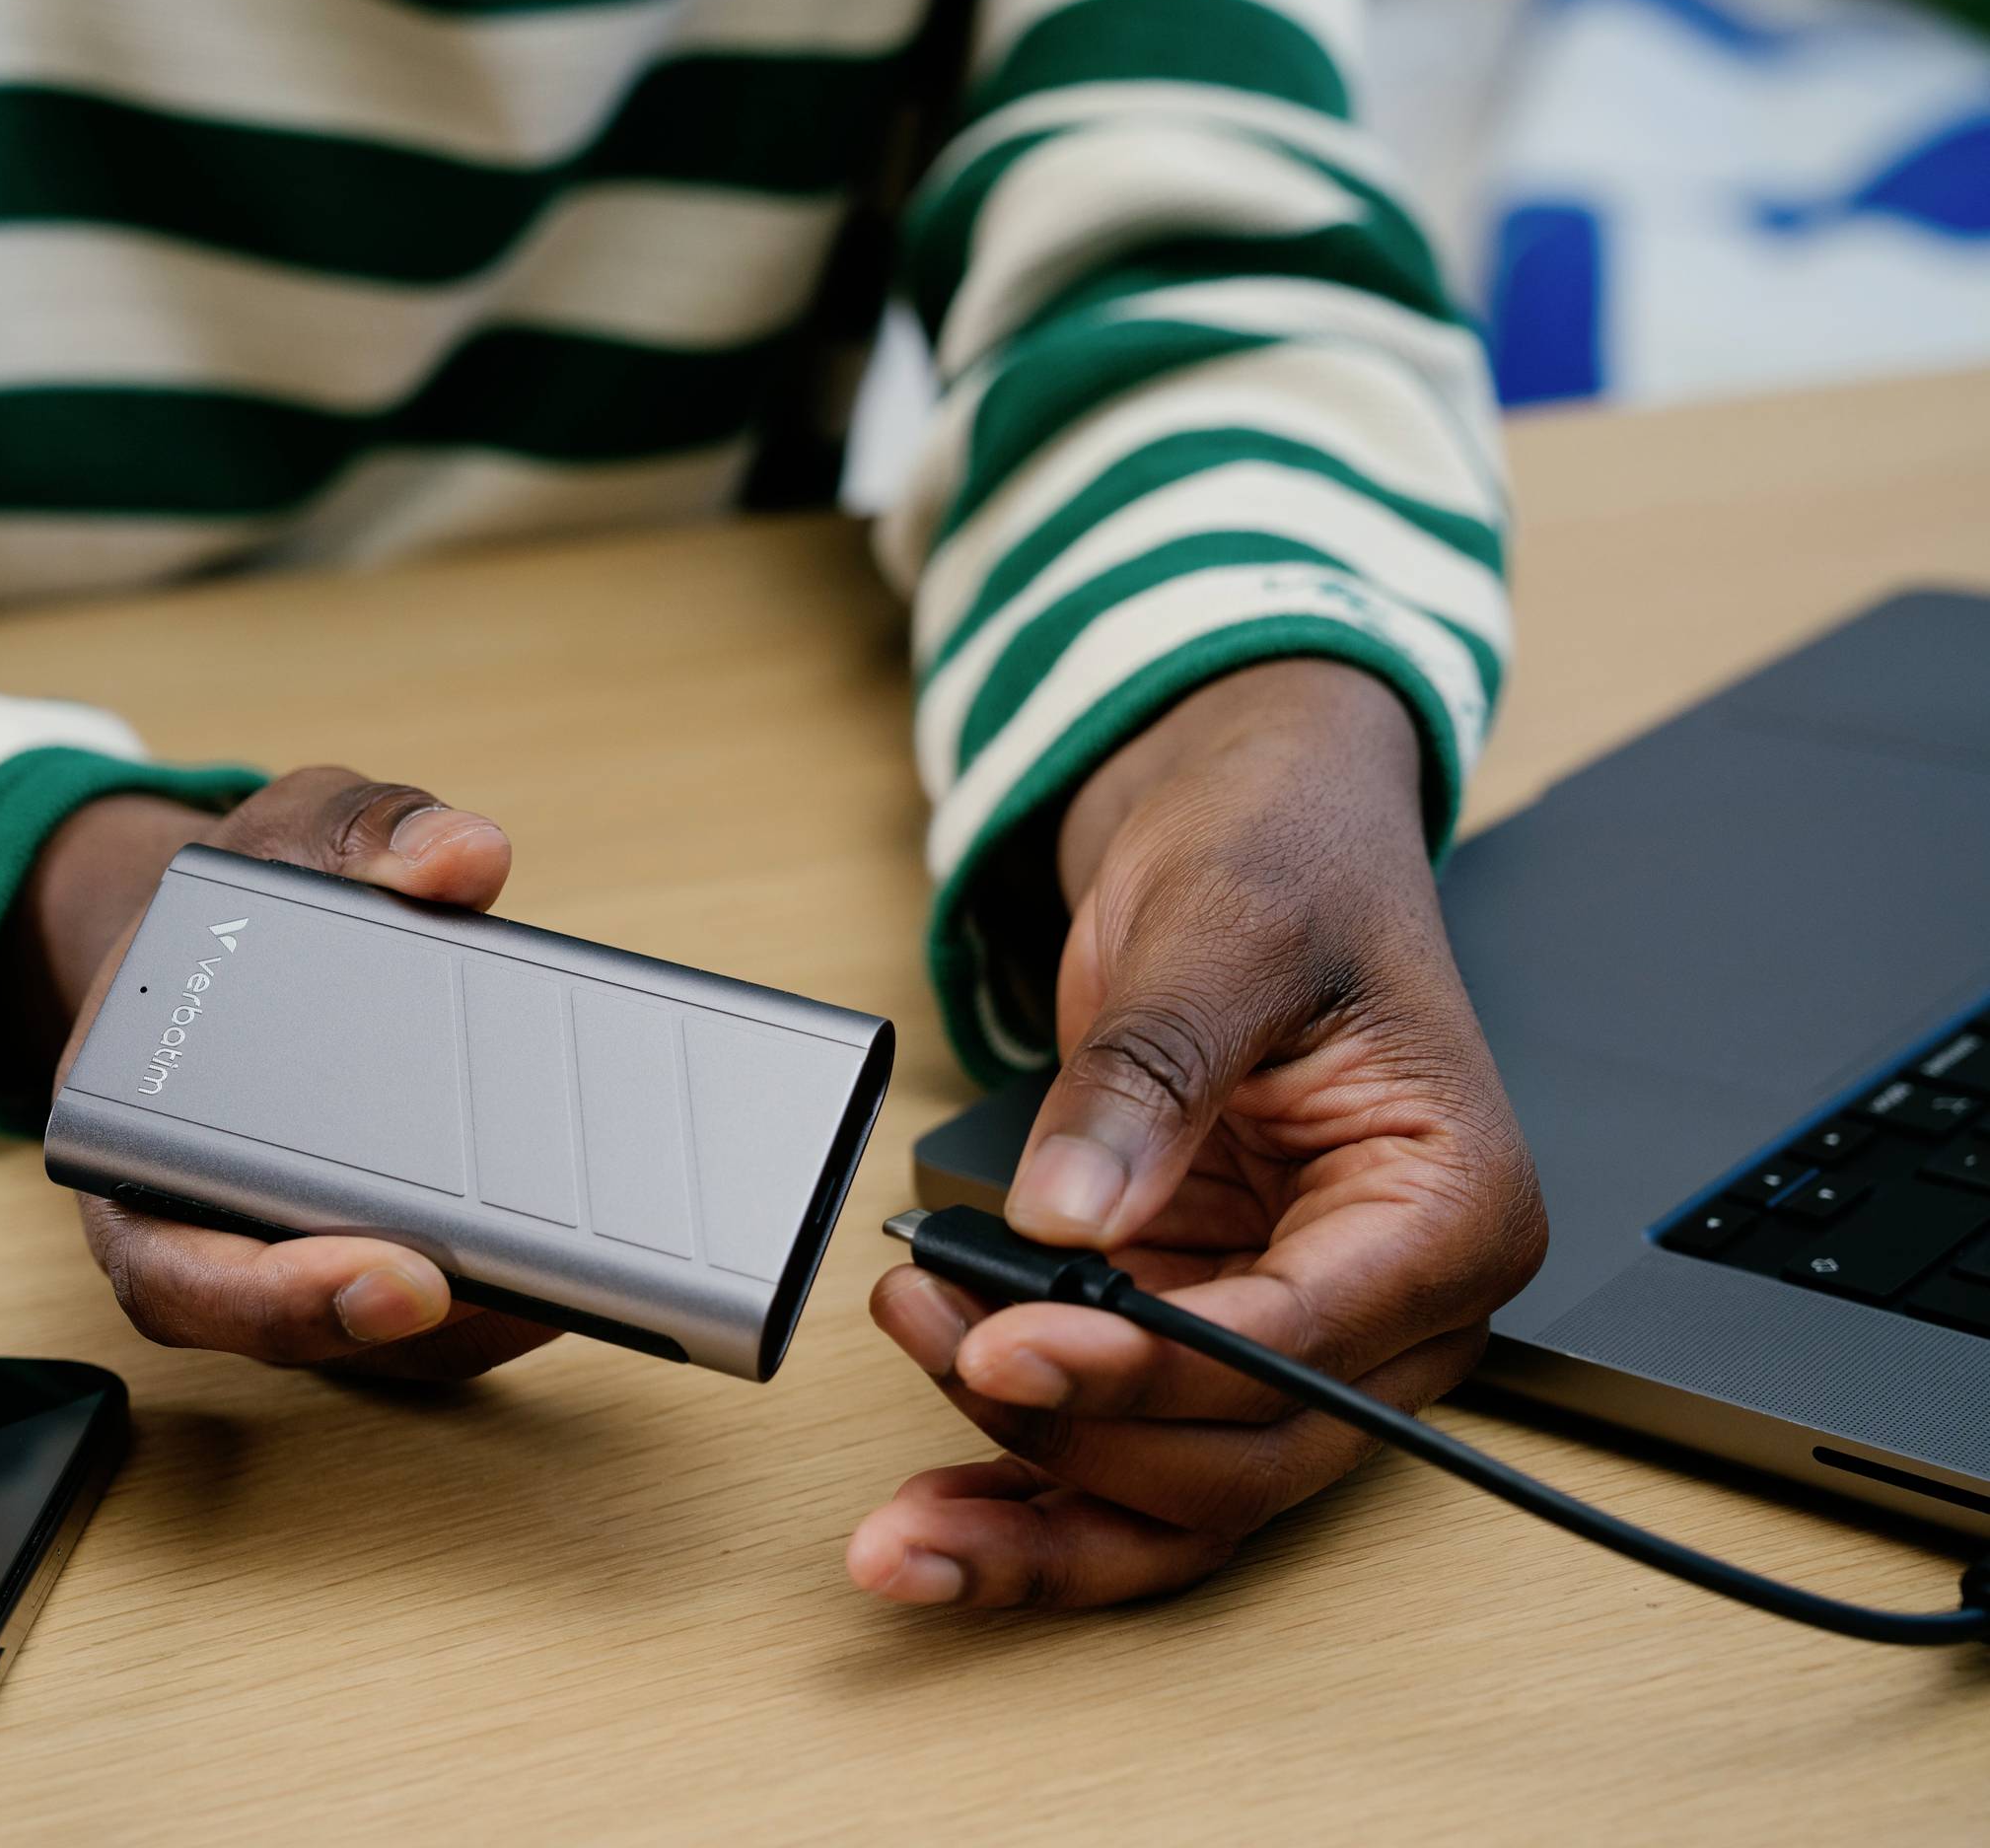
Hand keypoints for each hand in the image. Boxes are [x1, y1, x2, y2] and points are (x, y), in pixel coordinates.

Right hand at [18, 767, 562, 1379]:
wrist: (233, 928)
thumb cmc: (248, 894)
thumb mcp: (293, 827)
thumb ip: (366, 827)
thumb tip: (465, 856)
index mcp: (132, 1140)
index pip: (178, 1271)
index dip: (280, 1299)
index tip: (400, 1277)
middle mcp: (203, 1221)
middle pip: (296, 1332)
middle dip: (412, 1327)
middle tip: (531, 1287)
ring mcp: (292, 1249)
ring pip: (377, 1346)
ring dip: (479, 1321)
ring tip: (589, 1267)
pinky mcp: (372, 1253)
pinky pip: (431, 1315)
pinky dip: (504, 1295)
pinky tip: (589, 1248)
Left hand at [852, 660, 1546, 1606]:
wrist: (1244, 827)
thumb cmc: (1278, 861)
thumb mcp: (1217, 931)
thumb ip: (1149, 1077)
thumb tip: (1065, 1212)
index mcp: (1447, 1209)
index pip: (1300, 1339)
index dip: (1147, 1365)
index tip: (1010, 1344)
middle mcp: (1388, 1306)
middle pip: (1242, 1457)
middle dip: (1073, 1438)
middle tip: (932, 1345)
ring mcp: (1292, 1337)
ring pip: (1186, 1500)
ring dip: (1040, 1517)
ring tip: (902, 1514)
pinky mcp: (1197, 1338)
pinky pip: (1129, 1461)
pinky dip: (1032, 1497)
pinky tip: (938, 1522)